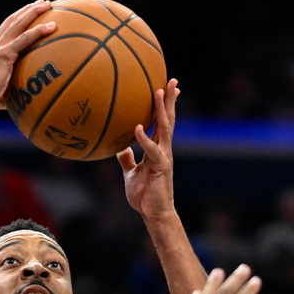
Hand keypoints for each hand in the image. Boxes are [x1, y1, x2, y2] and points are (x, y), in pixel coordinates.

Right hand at [0, 0, 54, 117]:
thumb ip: (13, 88)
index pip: (5, 29)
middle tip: (42, 2)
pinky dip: (38, 31)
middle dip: (27, 9)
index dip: (18, 19)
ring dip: (33, 12)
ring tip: (47, 4)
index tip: (30, 12)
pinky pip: (24, 39)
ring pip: (18, 23)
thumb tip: (26, 98)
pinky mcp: (3, 55)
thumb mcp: (1, 91)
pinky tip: (51, 26)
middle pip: (12, 20)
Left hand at [118, 79, 179, 220]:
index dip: (165, 105)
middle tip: (172, 80)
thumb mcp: (131, 173)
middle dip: (170, 100)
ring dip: (162, 110)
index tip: (166, 86)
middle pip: (169, 119)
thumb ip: (127, 159)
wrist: (154, 213)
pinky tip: (138, 127)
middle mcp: (164, 149)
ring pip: (165, 129)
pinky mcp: (161, 167)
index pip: (162, 122)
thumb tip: (120, 148)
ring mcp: (164, 157)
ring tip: (159, 92)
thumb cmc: (144, 195)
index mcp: (157, 149)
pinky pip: (152, 150)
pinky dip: (144, 139)